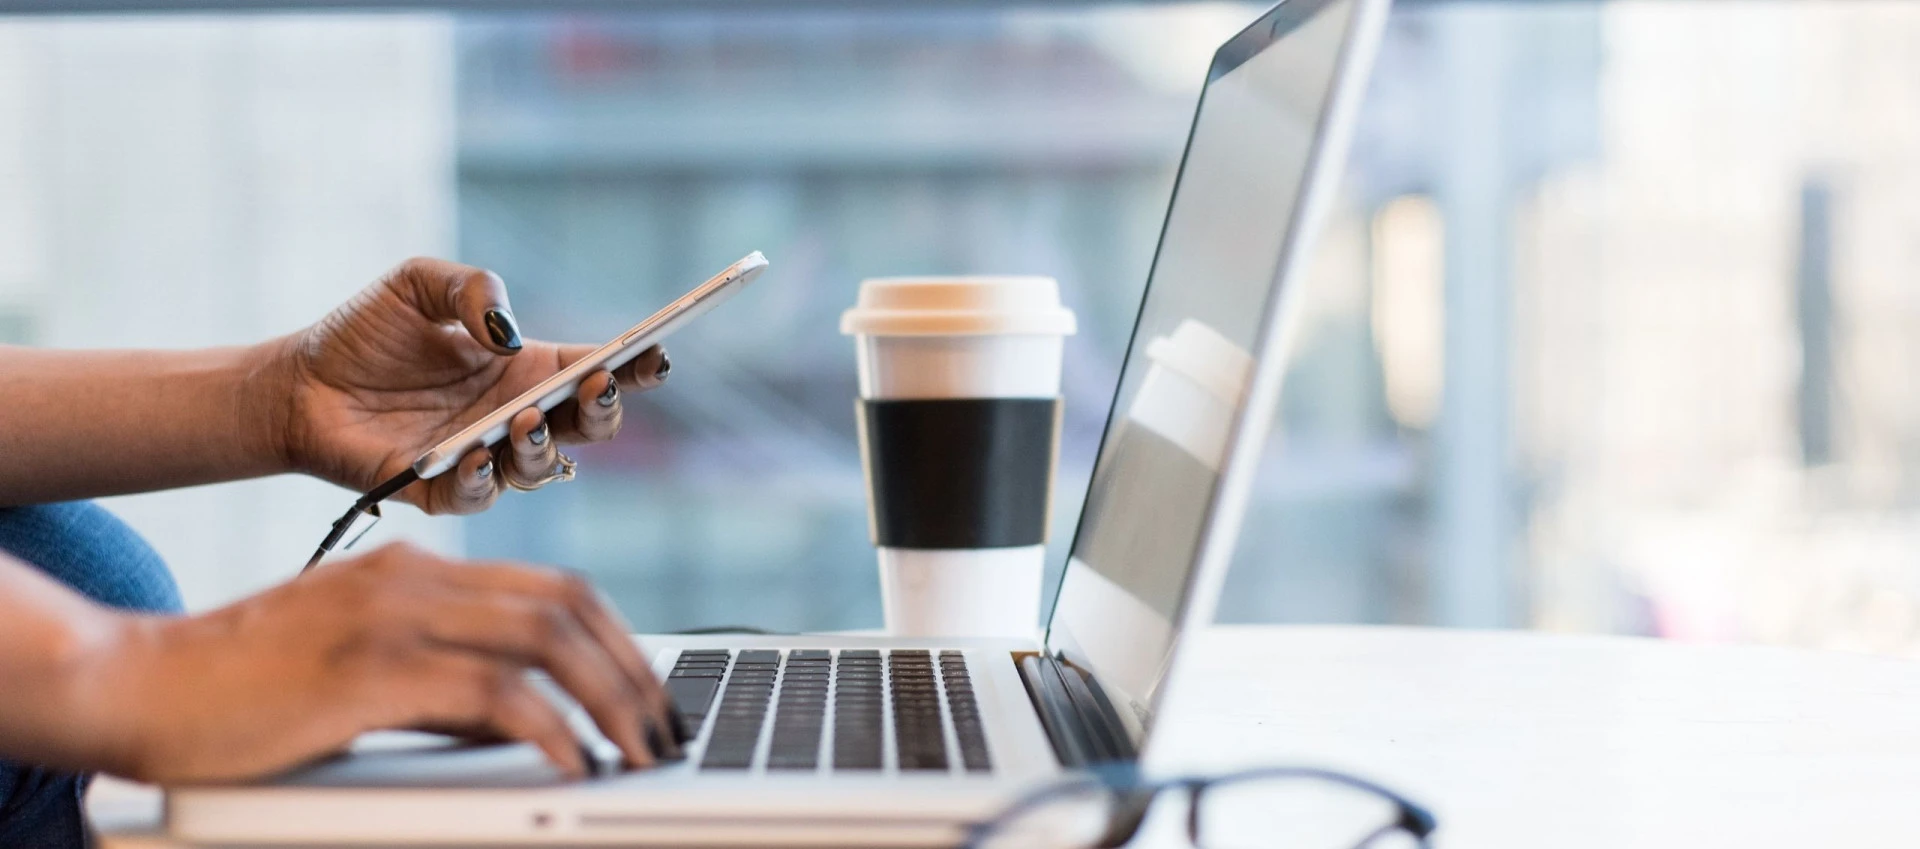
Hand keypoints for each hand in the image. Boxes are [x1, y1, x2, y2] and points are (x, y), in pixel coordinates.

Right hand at [84, 543, 679, 783]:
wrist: (138, 684)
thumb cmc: (244, 689)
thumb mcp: (362, 669)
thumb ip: (442, 682)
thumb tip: (523, 721)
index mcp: (417, 569)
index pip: (554, 587)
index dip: (618, 638)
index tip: (649, 692)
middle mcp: (415, 578)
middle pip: (567, 605)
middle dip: (633, 670)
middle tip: (663, 729)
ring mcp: (392, 616)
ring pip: (546, 639)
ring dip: (609, 699)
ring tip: (638, 751)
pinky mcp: (369, 669)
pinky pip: (492, 693)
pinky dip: (549, 728)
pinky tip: (573, 762)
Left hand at [274, 257, 670, 513]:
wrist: (296, 383)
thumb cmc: (364, 333)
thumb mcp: (418, 283)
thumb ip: (471, 288)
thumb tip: (508, 332)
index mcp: (526, 369)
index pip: (597, 370)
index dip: (634, 366)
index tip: (655, 353)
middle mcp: (515, 417)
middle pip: (588, 427)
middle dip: (604, 410)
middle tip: (596, 386)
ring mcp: (483, 457)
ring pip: (543, 469)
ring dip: (544, 446)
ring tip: (525, 419)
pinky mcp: (440, 491)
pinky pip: (478, 496)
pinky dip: (483, 479)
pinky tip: (475, 453)